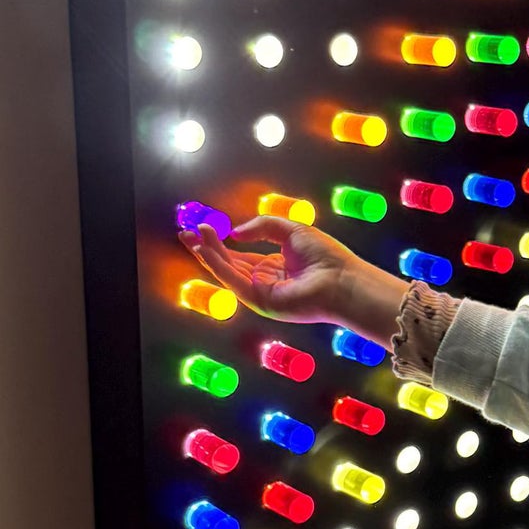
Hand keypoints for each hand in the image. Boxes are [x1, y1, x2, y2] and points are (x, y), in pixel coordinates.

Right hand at [178, 216, 359, 323]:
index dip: (220, 243)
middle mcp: (265, 282)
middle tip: (186, 233)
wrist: (342, 280)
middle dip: (206, 249)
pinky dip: (218, 266)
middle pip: (229, 264)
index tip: (202, 229)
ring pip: (228, 272)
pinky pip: (234, 281)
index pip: (240, 256)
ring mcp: (261, 294)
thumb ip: (262, 227)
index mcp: (274, 267)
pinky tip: (205, 250)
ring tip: (192, 236)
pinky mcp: (261, 302)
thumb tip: (235, 232)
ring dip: (208, 254)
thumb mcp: (291, 230)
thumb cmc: (326, 256)